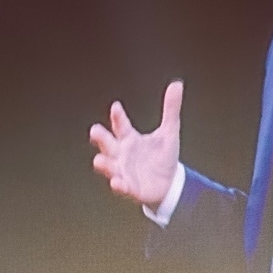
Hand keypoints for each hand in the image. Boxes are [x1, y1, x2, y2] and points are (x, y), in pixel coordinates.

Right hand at [89, 82, 182, 209]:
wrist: (170, 184)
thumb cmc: (163, 157)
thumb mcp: (169, 132)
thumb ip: (170, 109)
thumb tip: (177, 84)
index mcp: (129, 138)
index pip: (120, 124)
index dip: (118, 116)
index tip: (116, 107)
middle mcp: (121, 153)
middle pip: (106, 143)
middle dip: (100, 137)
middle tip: (95, 131)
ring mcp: (123, 171)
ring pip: (108, 166)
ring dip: (103, 164)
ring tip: (99, 161)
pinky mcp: (130, 188)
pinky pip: (121, 187)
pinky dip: (118, 185)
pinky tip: (117, 182)